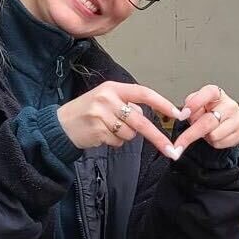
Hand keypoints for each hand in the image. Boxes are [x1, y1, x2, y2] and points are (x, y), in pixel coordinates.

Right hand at [57, 81, 186, 157]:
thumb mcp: (105, 99)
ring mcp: (102, 115)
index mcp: (113, 88)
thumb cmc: (86, 111)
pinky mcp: (97, 130)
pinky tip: (100, 135)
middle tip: (172, 150)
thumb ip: (126, 104)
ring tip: (107, 129)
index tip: (178, 113)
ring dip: (124, 137)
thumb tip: (148, 116)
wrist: (60, 125)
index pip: (144, 93)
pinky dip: (114, 142)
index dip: (162, 104)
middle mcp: (108, 98)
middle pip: (140, 121)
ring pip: (130, 134)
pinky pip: (118, 142)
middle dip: (158, 137)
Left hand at [173, 84, 238, 154]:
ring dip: (205, 137)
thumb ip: (190, 106)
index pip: (207, 94)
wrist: (223, 121)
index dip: (194, 104)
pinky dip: (213, 143)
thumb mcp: (195, 104)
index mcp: (217, 93)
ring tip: (207, 131)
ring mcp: (238, 119)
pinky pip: (220, 143)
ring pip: (214, 135)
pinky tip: (215, 135)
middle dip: (190, 135)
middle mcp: (230, 104)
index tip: (182, 116)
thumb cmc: (207, 111)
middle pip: (208, 122)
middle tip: (178, 145)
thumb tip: (184, 115)